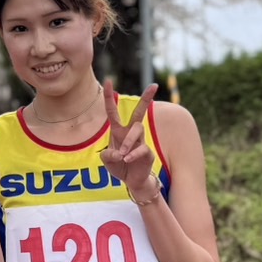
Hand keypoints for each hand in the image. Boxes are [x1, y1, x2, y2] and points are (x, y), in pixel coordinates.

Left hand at [102, 79, 158, 194]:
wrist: (132, 181)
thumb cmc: (119, 166)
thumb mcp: (107, 160)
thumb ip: (108, 155)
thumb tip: (119, 153)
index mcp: (118, 131)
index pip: (112, 111)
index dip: (110, 97)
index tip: (108, 81)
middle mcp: (130, 133)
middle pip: (139, 112)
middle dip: (146, 98)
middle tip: (154, 85)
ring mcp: (140, 142)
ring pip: (137, 130)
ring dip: (128, 142)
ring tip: (123, 155)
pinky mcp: (147, 152)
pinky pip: (142, 148)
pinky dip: (133, 154)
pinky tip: (127, 160)